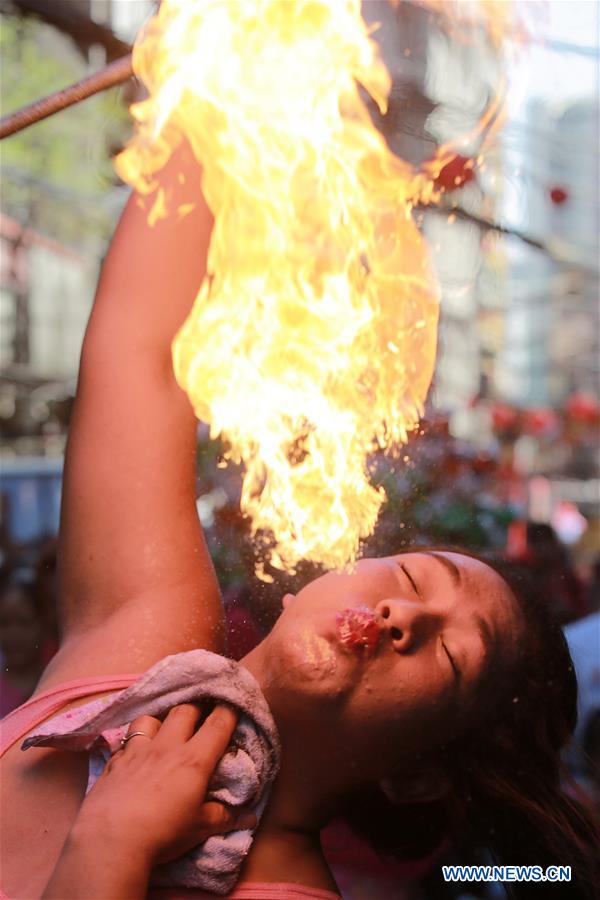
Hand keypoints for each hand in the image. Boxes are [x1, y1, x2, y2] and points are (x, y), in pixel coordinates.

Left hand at [74, 704, 254, 866]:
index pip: (216, 725)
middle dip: (197, 708)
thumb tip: (250, 818)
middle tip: (202, 717)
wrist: (110, 842)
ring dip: (160, 721)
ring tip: (164, 732)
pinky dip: (133, 745)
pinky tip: (134, 758)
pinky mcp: (113, 763)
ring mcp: (136, 752)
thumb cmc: (162, 834)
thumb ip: (223, 818)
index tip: (233, 707)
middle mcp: (166, 748)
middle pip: (184, 711)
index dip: (228, 711)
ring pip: (150, 719)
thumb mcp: (199, 829)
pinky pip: (125, 742)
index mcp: (193, 760)